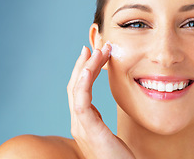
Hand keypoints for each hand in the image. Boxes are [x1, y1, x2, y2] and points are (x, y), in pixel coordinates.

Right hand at [67, 43, 134, 158]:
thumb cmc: (119, 157)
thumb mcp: (108, 133)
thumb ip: (101, 120)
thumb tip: (101, 108)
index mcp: (83, 122)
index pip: (79, 91)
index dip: (83, 72)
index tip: (92, 54)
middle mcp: (78, 123)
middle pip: (74, 87)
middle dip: (83, 65)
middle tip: (92, 46)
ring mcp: (80, 127)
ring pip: (76, 90)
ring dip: (85, 68)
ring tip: (96, 51)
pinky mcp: (88, 130)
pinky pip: (81, 102)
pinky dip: (82, 83)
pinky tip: (88, 69)